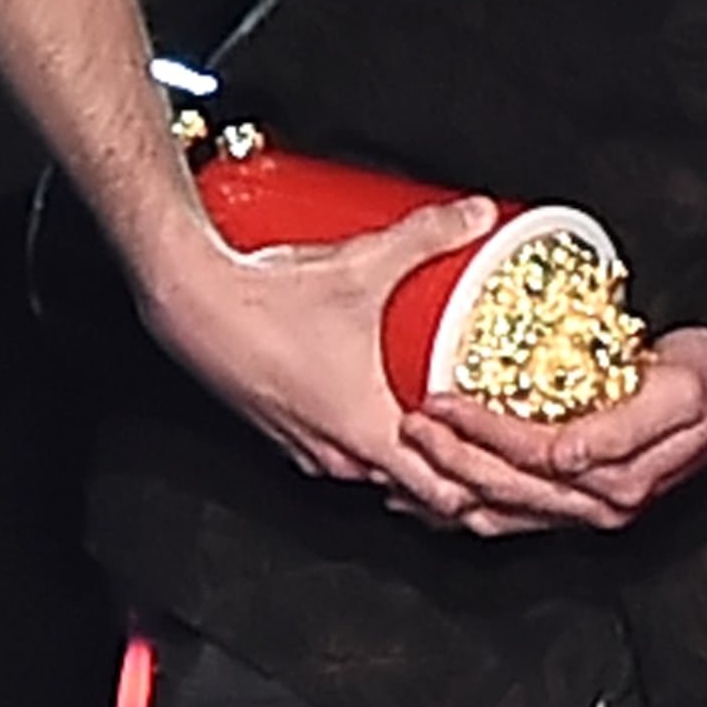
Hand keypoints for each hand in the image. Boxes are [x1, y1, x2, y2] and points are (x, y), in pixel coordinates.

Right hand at [133, 193, 498, 519]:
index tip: (515, 468)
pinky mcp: (285, 433)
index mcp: (365, 430)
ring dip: (416, 464)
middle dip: (460, 474)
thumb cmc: (267, 301)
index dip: (485, 485)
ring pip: (376, 476)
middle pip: (415, 490)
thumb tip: (480, 214)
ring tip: (452, 436)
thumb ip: (429, 234)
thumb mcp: (365, 264)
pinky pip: (344, 457)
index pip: (442, 492)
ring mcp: (306, 448)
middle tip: (498, 452)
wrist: (192, 302)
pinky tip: (390, 417)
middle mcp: (336, 453)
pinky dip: (376, 450)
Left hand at [397, 327, 706, 535]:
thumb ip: (624, 427)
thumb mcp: (683, 389)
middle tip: (407, 421)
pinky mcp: (574, 503)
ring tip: (403, 458)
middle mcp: (596, 506)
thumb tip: (566, 454)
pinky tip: (433, 488)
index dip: (478, 433)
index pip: (528, 460)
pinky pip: (508, 513)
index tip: (438, 399)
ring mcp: (584, 511)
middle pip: (502, 493)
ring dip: (445, 489)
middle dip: (446, 461)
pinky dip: (463, 503)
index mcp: (617, 480)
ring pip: (498, 513)